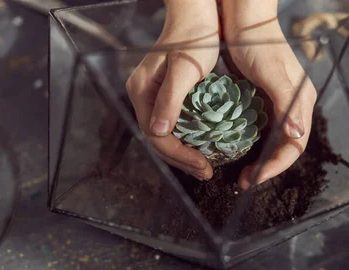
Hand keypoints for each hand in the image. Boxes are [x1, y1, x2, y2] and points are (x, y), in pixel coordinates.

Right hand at [126, 0, 218, 180]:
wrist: (197, 18)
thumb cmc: (193, 38)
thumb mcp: (185, 69)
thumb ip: (171, 100)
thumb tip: (159, 131)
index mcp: (142, 91)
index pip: (156, 135)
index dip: (179, 155)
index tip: (202, 166)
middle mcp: (143, 97)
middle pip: (158, 140)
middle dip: (182, 160)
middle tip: (206, 172)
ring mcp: (152, 97)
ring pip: (165, 135)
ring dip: (184, 154)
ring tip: (205, 167)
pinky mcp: (165, 97)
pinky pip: (172, 126)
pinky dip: (187, 141)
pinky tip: (202, 148)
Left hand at [222, 0, 316, 189]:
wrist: (244, 22)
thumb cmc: (258, 45)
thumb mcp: (272, 73)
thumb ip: (286, 103)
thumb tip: (296, 134)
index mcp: (301, 102)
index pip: (295, 145)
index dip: (277, 165)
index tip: (255, 178)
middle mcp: (294, 106)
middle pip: (286, 147)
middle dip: (268, 168)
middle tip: (244, 181)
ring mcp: (279, 104)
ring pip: (275, 141)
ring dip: (261, 159)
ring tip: (242, 172)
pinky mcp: (265, 101)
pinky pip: (263, 130)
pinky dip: (253, 144)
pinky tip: (238, 150)